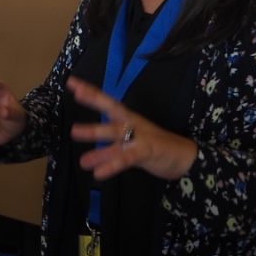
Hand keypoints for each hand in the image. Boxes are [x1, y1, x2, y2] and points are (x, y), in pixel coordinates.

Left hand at [67, 76, 196, 180]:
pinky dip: (112, 165)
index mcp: (128, 119)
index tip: (71, 82)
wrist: (184, 158)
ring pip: (116, 131)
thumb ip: (106, 153)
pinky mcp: (147, 151)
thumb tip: (85, 162)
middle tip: (76, 93)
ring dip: (95, 131)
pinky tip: (97, 173)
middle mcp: (132, 123)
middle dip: (94, 99)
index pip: (107, 102)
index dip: (90, 92)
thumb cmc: (154, 148)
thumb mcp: (127, 149)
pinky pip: (126, 158)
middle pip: (112, 108)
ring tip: (73, 132)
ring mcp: (140, 136)